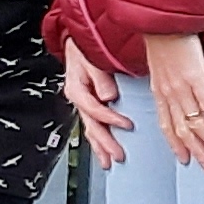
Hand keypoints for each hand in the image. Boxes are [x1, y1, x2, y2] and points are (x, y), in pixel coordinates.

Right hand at [63, 42, 132, 168]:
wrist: (76, 42)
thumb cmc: (84, 48)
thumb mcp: (91, 58)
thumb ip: (101, 78)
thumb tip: (109, 96)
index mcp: (77, 89)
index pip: (95, 109)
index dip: (111, 119)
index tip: (127, 125)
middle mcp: (78, 99)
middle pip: (91, 126)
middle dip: (105, 143)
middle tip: (118, 155)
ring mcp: (82, 103)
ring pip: (90, 129)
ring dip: (99, 146)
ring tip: (109, 161)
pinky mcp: (87, 105)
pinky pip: (92, 125)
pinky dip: (97, 140)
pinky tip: (101, 149)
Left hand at [141, 30, 203, 173]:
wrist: (162, 21)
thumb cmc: (164, 41)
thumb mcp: (161, 67)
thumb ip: (169, 83)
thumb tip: (182, 93)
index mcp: (160, 93)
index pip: (166, 126)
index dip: (176, 145)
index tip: (185, 160)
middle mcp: (169, 94)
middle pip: (183, 131)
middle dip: (197, 152)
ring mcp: (181, 87)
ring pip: (196, 122)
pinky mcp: (195, 76)